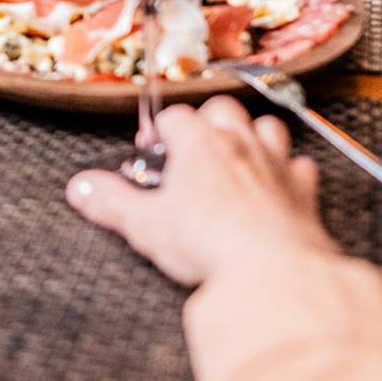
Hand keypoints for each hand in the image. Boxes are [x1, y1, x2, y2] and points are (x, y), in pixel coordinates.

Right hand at [66, 96, 333, 286]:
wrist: (275, 271)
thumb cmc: (210, 243)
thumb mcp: (145, 225)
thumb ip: (111, 202)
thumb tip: (79, 187)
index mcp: (198, 143)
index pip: (174, 115)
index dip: (159, 130)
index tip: (151, 150)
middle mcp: (238, 143)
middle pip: (221, 109)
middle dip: (206, 121)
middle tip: (192, 148)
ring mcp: (274, 164)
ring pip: (266, 127)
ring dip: (251, 135)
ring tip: (235, 156)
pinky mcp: (302, 191)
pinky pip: (299, 167)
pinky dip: (288, 170)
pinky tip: (277, 184)